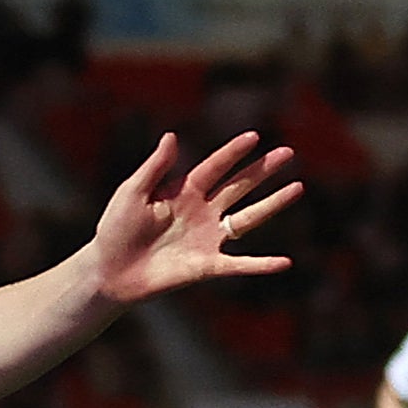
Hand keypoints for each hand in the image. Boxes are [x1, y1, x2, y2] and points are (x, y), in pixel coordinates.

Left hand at [91, 130, 302, 306]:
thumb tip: (171, 135)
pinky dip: (261, 265)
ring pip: (247, 218)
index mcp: (183, 192)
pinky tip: (284, 262)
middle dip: (262, 170)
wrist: (109, 271)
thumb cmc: (115, 230)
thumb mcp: (132, 193)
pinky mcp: (206, 266)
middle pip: (239, 186)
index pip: (214, 167)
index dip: (233, 153)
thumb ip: (154, 167)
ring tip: (297, 187)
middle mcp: (201, 212)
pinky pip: (239, 265)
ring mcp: (207, 238)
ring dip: (273, 204)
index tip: (254, 137)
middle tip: (288, 152)